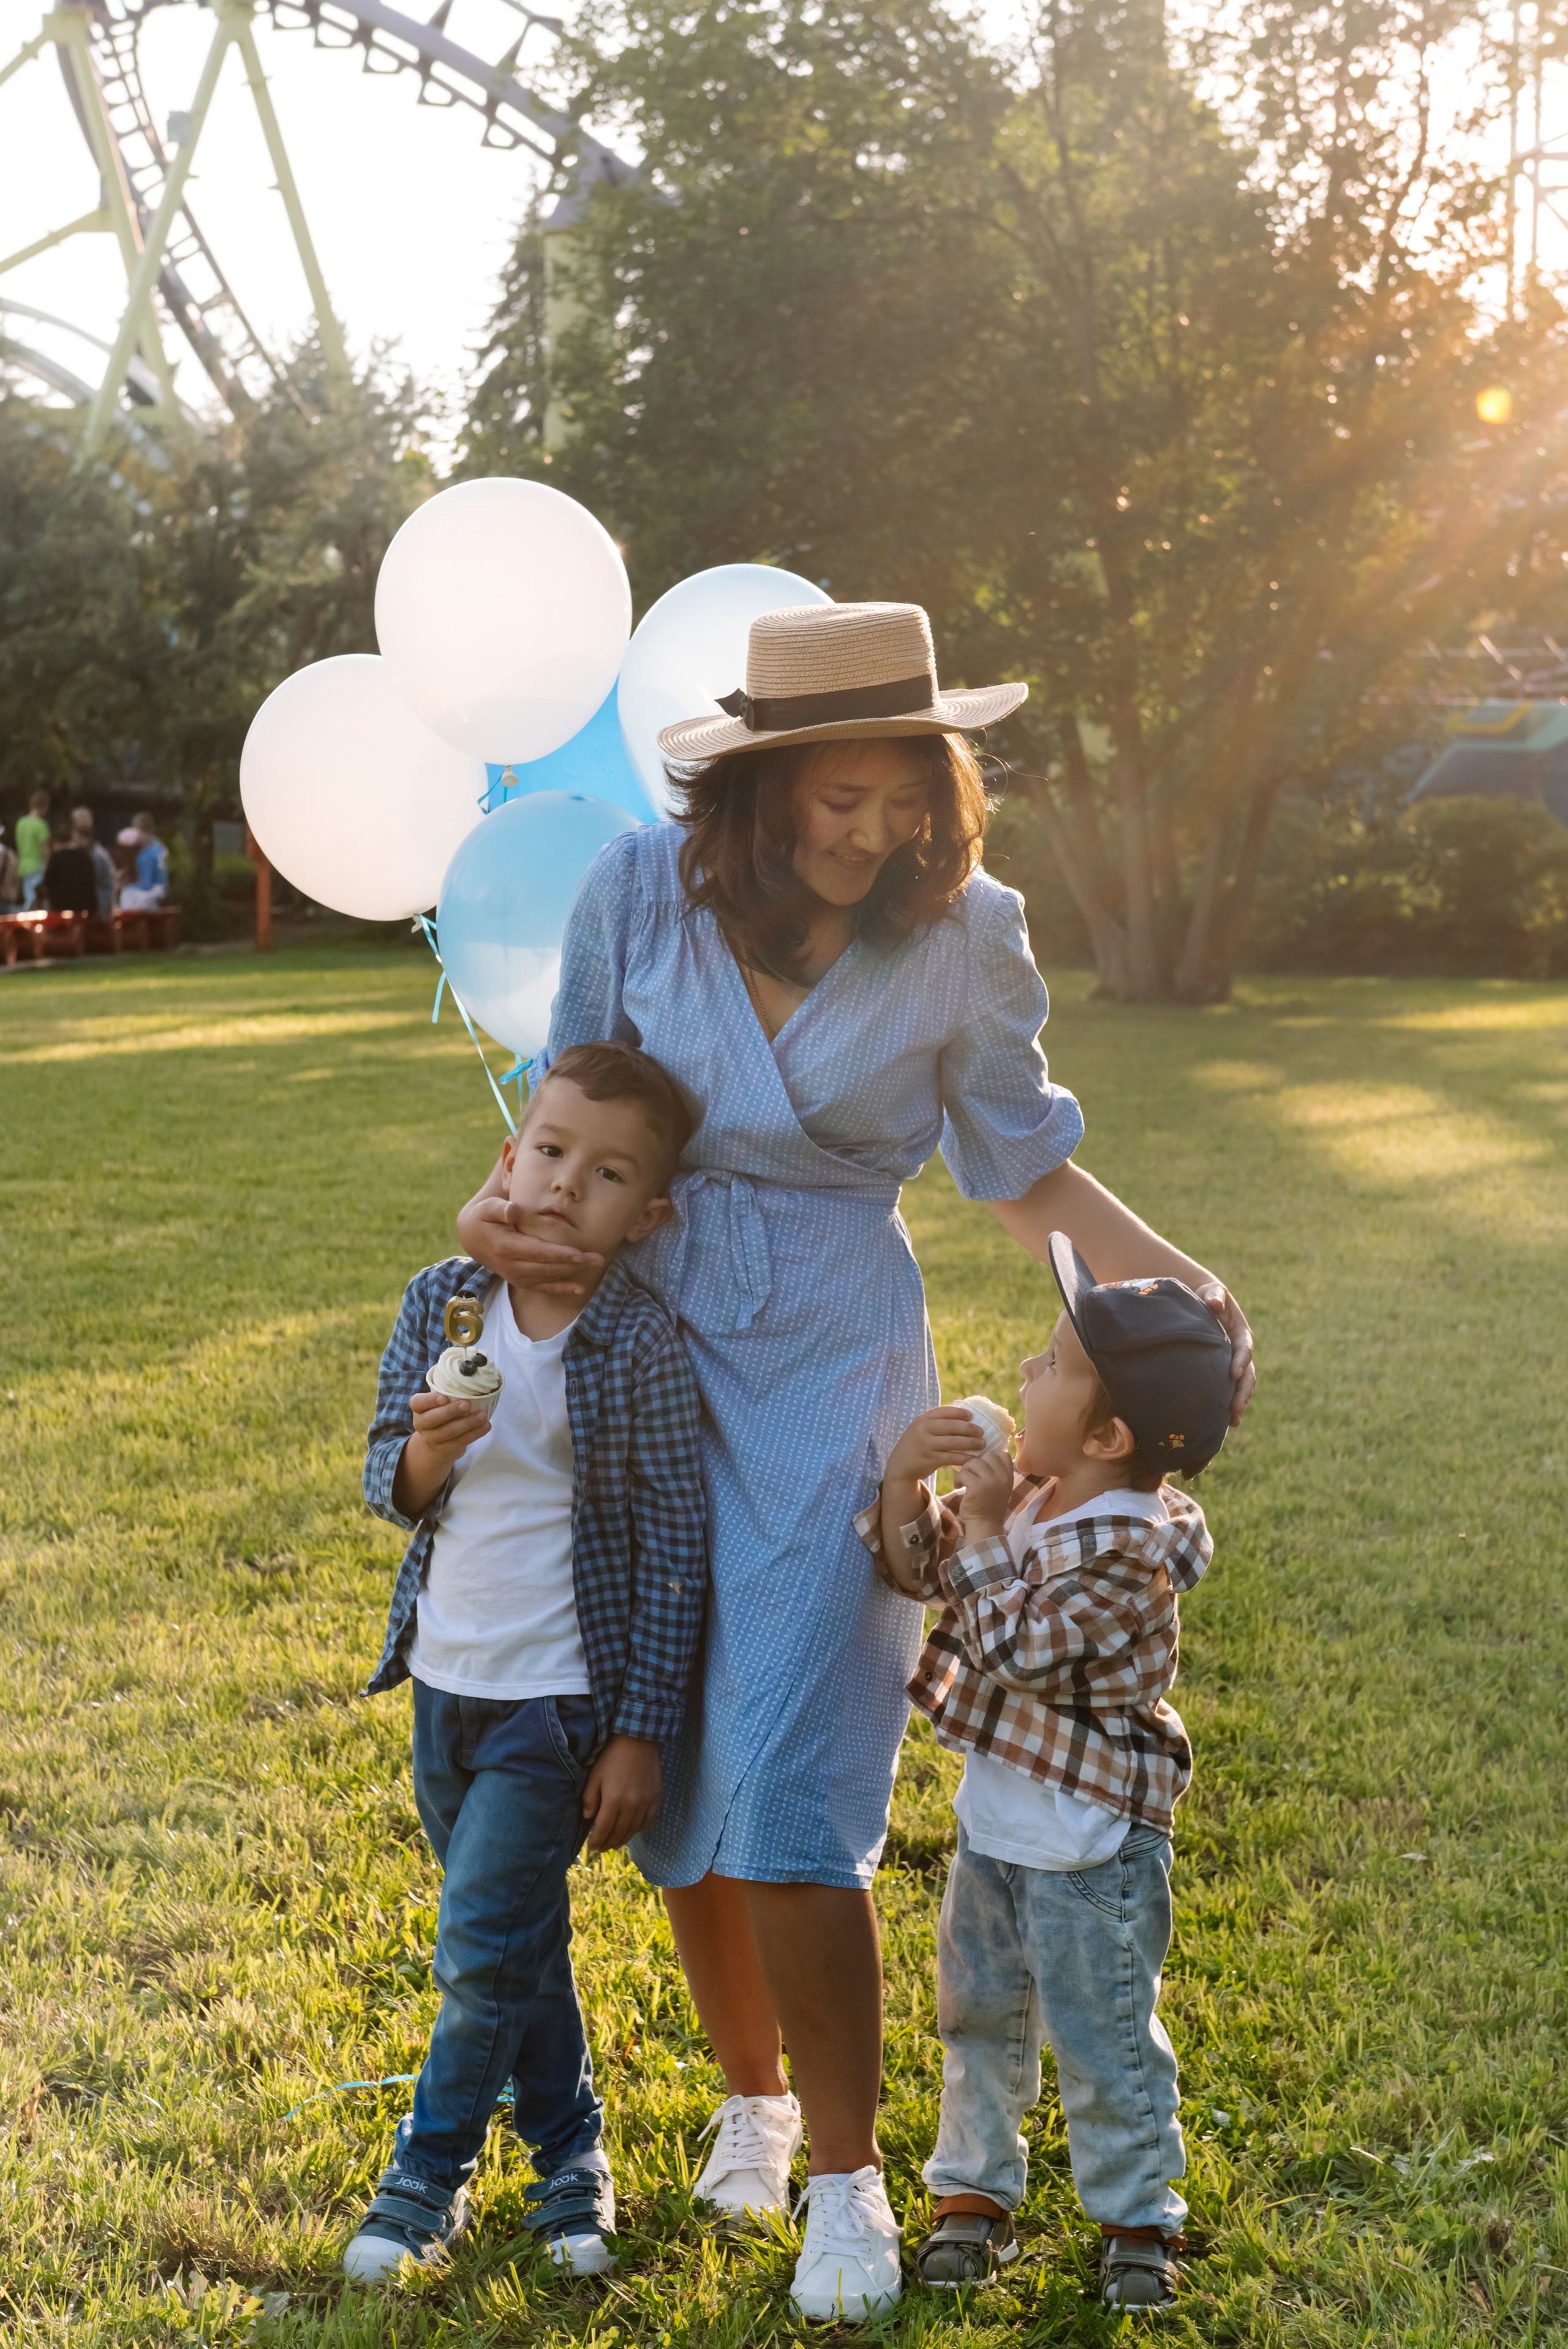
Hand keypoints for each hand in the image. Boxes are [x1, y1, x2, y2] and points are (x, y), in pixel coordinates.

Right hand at [391, 1390, 491, 1517]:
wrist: (437, 1443)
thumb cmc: (442, 1415)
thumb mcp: (440, 1404)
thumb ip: (449, 1395)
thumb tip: (472, 1382)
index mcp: (419, 1408)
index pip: (417, 1403)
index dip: (430, 1400)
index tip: (444, 1398)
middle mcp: (421, 1424)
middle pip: (432, 1418)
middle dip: (450, 1411)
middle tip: (466, 1405)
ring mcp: (431, 1439)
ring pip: (448, 1431)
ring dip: (468, 1423)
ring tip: (482, 1415)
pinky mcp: (445, 1449)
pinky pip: (460, 1441)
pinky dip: (474, 1433)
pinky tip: (486, 1426)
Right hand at [457, 1190, 603, 1295]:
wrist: (472, 1238)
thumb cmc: (484, 1218)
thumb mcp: (486, 1208)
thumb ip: (499, 1208)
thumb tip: (514, 1210)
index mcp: (505, 1247)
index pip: (537, 1252)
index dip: (559, 1254)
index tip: (579, 1253)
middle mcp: (511, 1266)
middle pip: (547, 1267)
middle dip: (574, 1263)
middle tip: (598, 1258)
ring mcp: (516, 1276)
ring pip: (548, 1277)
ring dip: (573, 1273)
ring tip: (596, 1264)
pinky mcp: (520, 1281)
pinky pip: (543, 1288)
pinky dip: (561, 1289)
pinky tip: (579, 1288)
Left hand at [581, 1734, 660, 1852]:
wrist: (638, 1740)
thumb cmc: (612, 1757)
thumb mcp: (595, 1775)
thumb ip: (590, 1798)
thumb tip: (588, 1818)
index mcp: (613, 1800)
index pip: (603, 1829)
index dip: (597, 1841)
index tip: (592, 1847)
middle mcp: (631, 1805)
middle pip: (619, 1833)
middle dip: (608, 1843)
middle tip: (602, 1848)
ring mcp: (646, 1803)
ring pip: (633, 1830)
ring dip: (623, 1840)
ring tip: (614, 1843)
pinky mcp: (655, 1798)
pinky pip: (648, 1821)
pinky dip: (639, 1829)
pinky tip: (632, 1831)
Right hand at [886, 1406, 994, 1484]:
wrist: (900, 1465)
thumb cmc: (916, 1445)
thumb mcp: (920, 1429)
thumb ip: (935, 1422)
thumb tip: (961, 1414)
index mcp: (922, 1419)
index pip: (943, 1411)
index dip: (959, 1413)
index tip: (971, 1416)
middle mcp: (923, 1430)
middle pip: (951, 1426)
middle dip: (969, 1428)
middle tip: (982, 1431)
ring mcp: (927, 1445)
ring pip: (954, 1442)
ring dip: (971, 1443)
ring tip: (982, 1444)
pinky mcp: (931, 1459)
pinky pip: (952, 1457)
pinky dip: (965, 1458)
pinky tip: (974, 1459)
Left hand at [953, 1443, 1015, 1541]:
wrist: (985, 1525)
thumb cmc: (988, 1505)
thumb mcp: (999, 1486)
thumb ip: (995, 1471)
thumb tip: (981, 1452)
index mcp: (1009, 1476)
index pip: (1002, 1454)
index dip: (989, 1456)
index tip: (982, 1466)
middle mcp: (1002, 1477)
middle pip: (986, 1455)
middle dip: (975, 1463)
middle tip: (970, 1475)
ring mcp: (991, 1481)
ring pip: (973, 1462)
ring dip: (965, 1471)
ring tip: (964, 1481)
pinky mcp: (977, 1486)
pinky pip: (964, 1473)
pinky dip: (958, 1479)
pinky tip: (959, 1486)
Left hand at [1194, 1282, 1255, 1421]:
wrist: (1205, 1304)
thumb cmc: (1208, 1296)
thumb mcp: (1212, 1292)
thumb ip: (1214, 1295)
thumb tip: (1214, 1303)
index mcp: (1240, 1333)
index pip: (1244, 1348)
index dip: (1241, 1360)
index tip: (1234, 1373)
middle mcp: (1240, 1351)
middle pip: (1247, 1374)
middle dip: (1243, 1392)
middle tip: (1236, 1409)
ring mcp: (1233, 1363)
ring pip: (1241, 1386)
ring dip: (1238, 1403)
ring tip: (1232, 1421)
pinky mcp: (1223, 1371)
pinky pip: (1228, 1389)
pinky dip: (1227, 1403)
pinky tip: (1221, 1421)